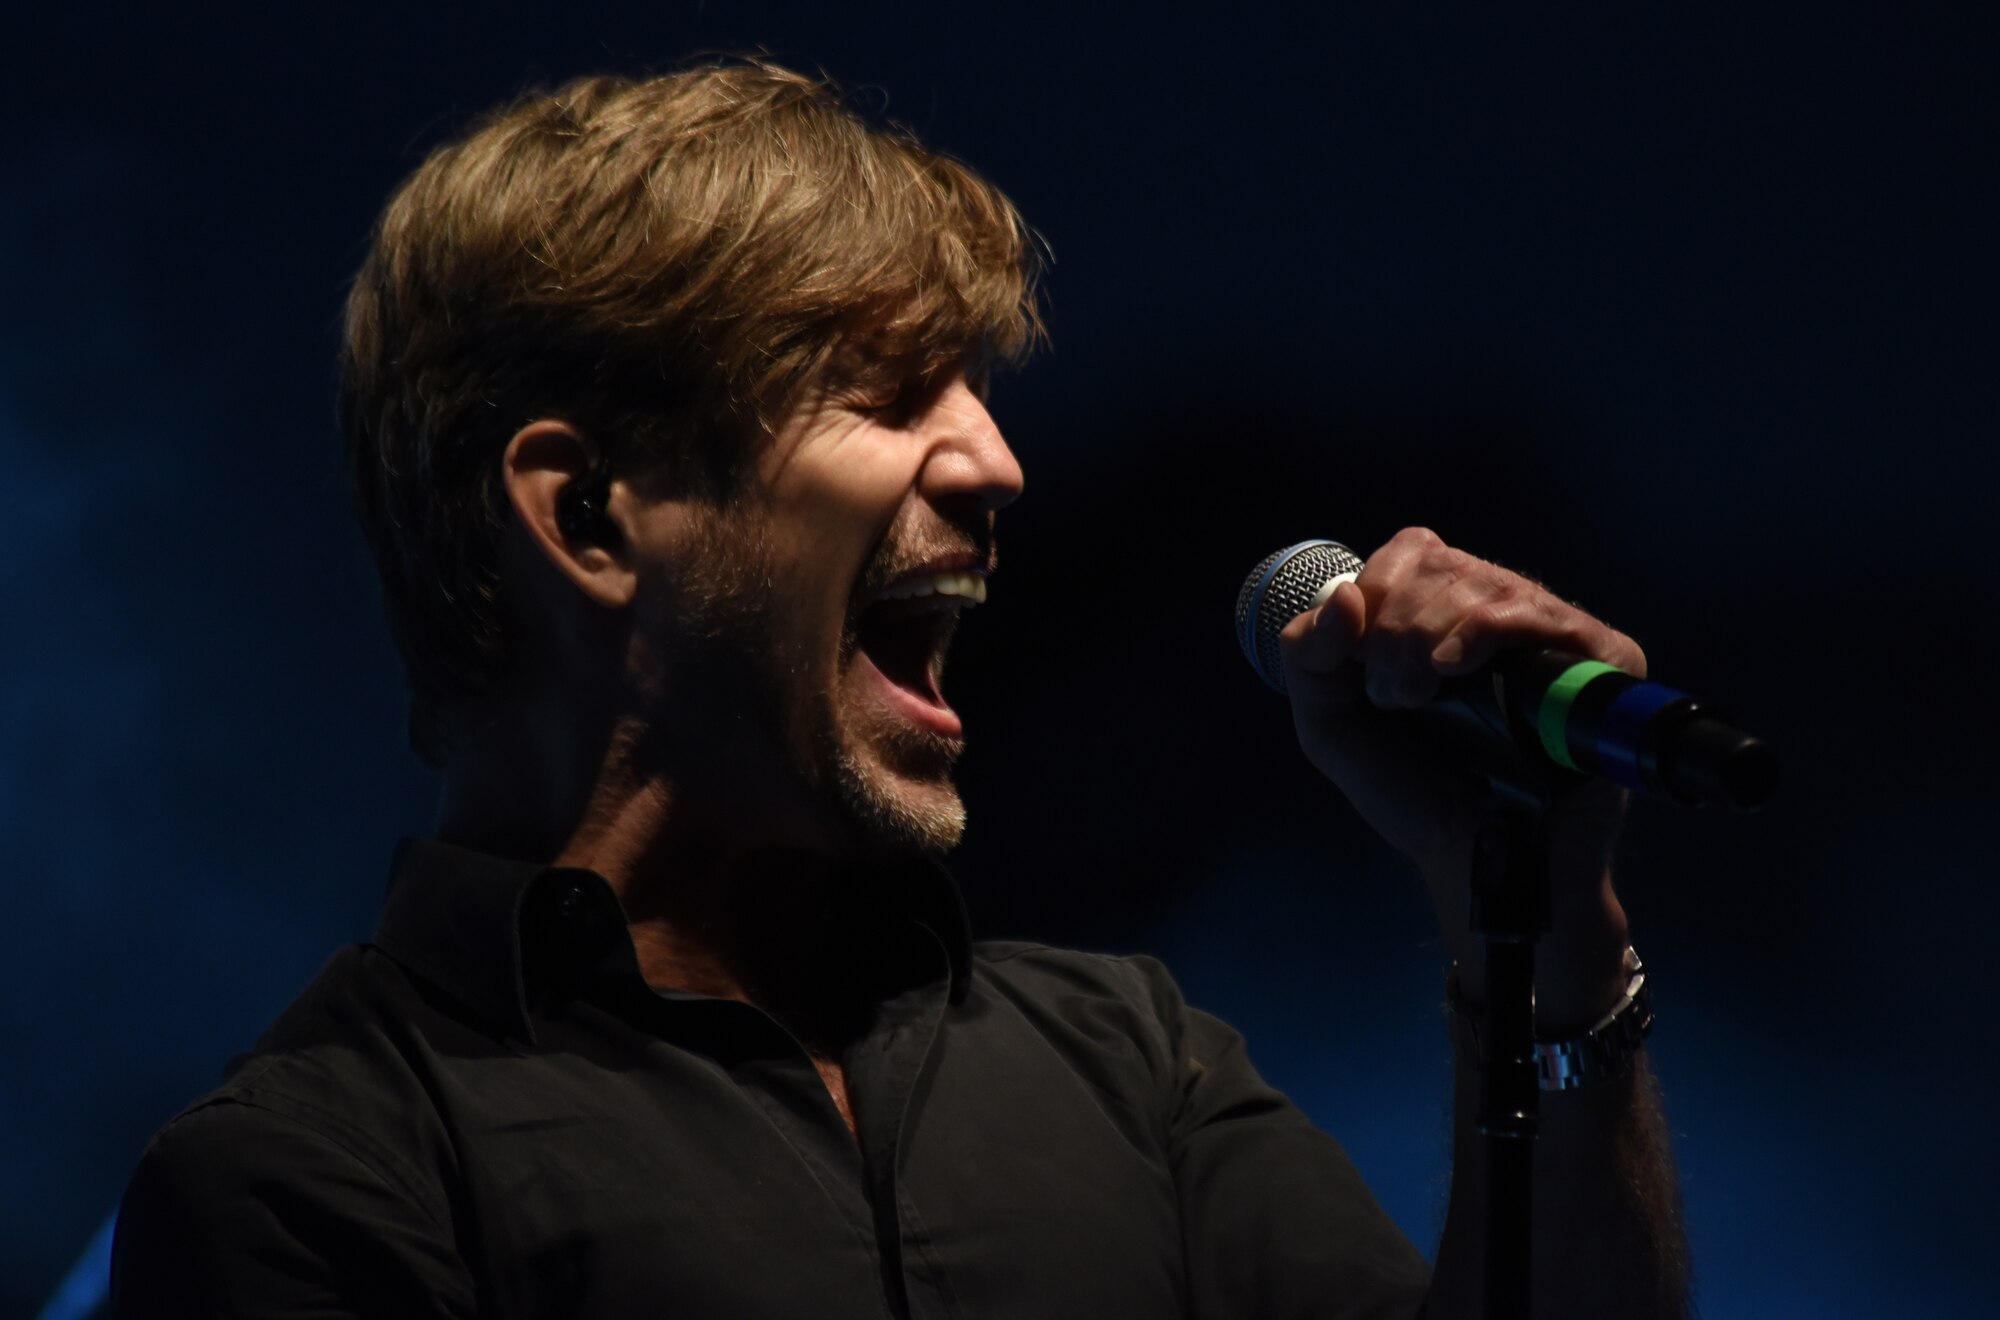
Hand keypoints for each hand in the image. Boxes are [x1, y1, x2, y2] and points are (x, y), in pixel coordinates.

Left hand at [1276, 528, 1643, 1022]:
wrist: (1471, 857)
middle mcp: (1497, 612)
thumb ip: (1309, 656)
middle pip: (1438, 563)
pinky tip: (1454, 666)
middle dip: (1395, 626)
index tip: (1359, 663)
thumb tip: (1344, 595)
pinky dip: (1484, 630)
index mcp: (1440, 613)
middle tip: (1394, 695)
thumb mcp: (1330, 723)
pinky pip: (1539, 614)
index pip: (1407, 553)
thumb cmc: (1411, 792)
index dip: (1375, 594)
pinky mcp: (1598, 659)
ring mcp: (1550, 634)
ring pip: (1483, 583)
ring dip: (1429, 635)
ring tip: (1419, 698)